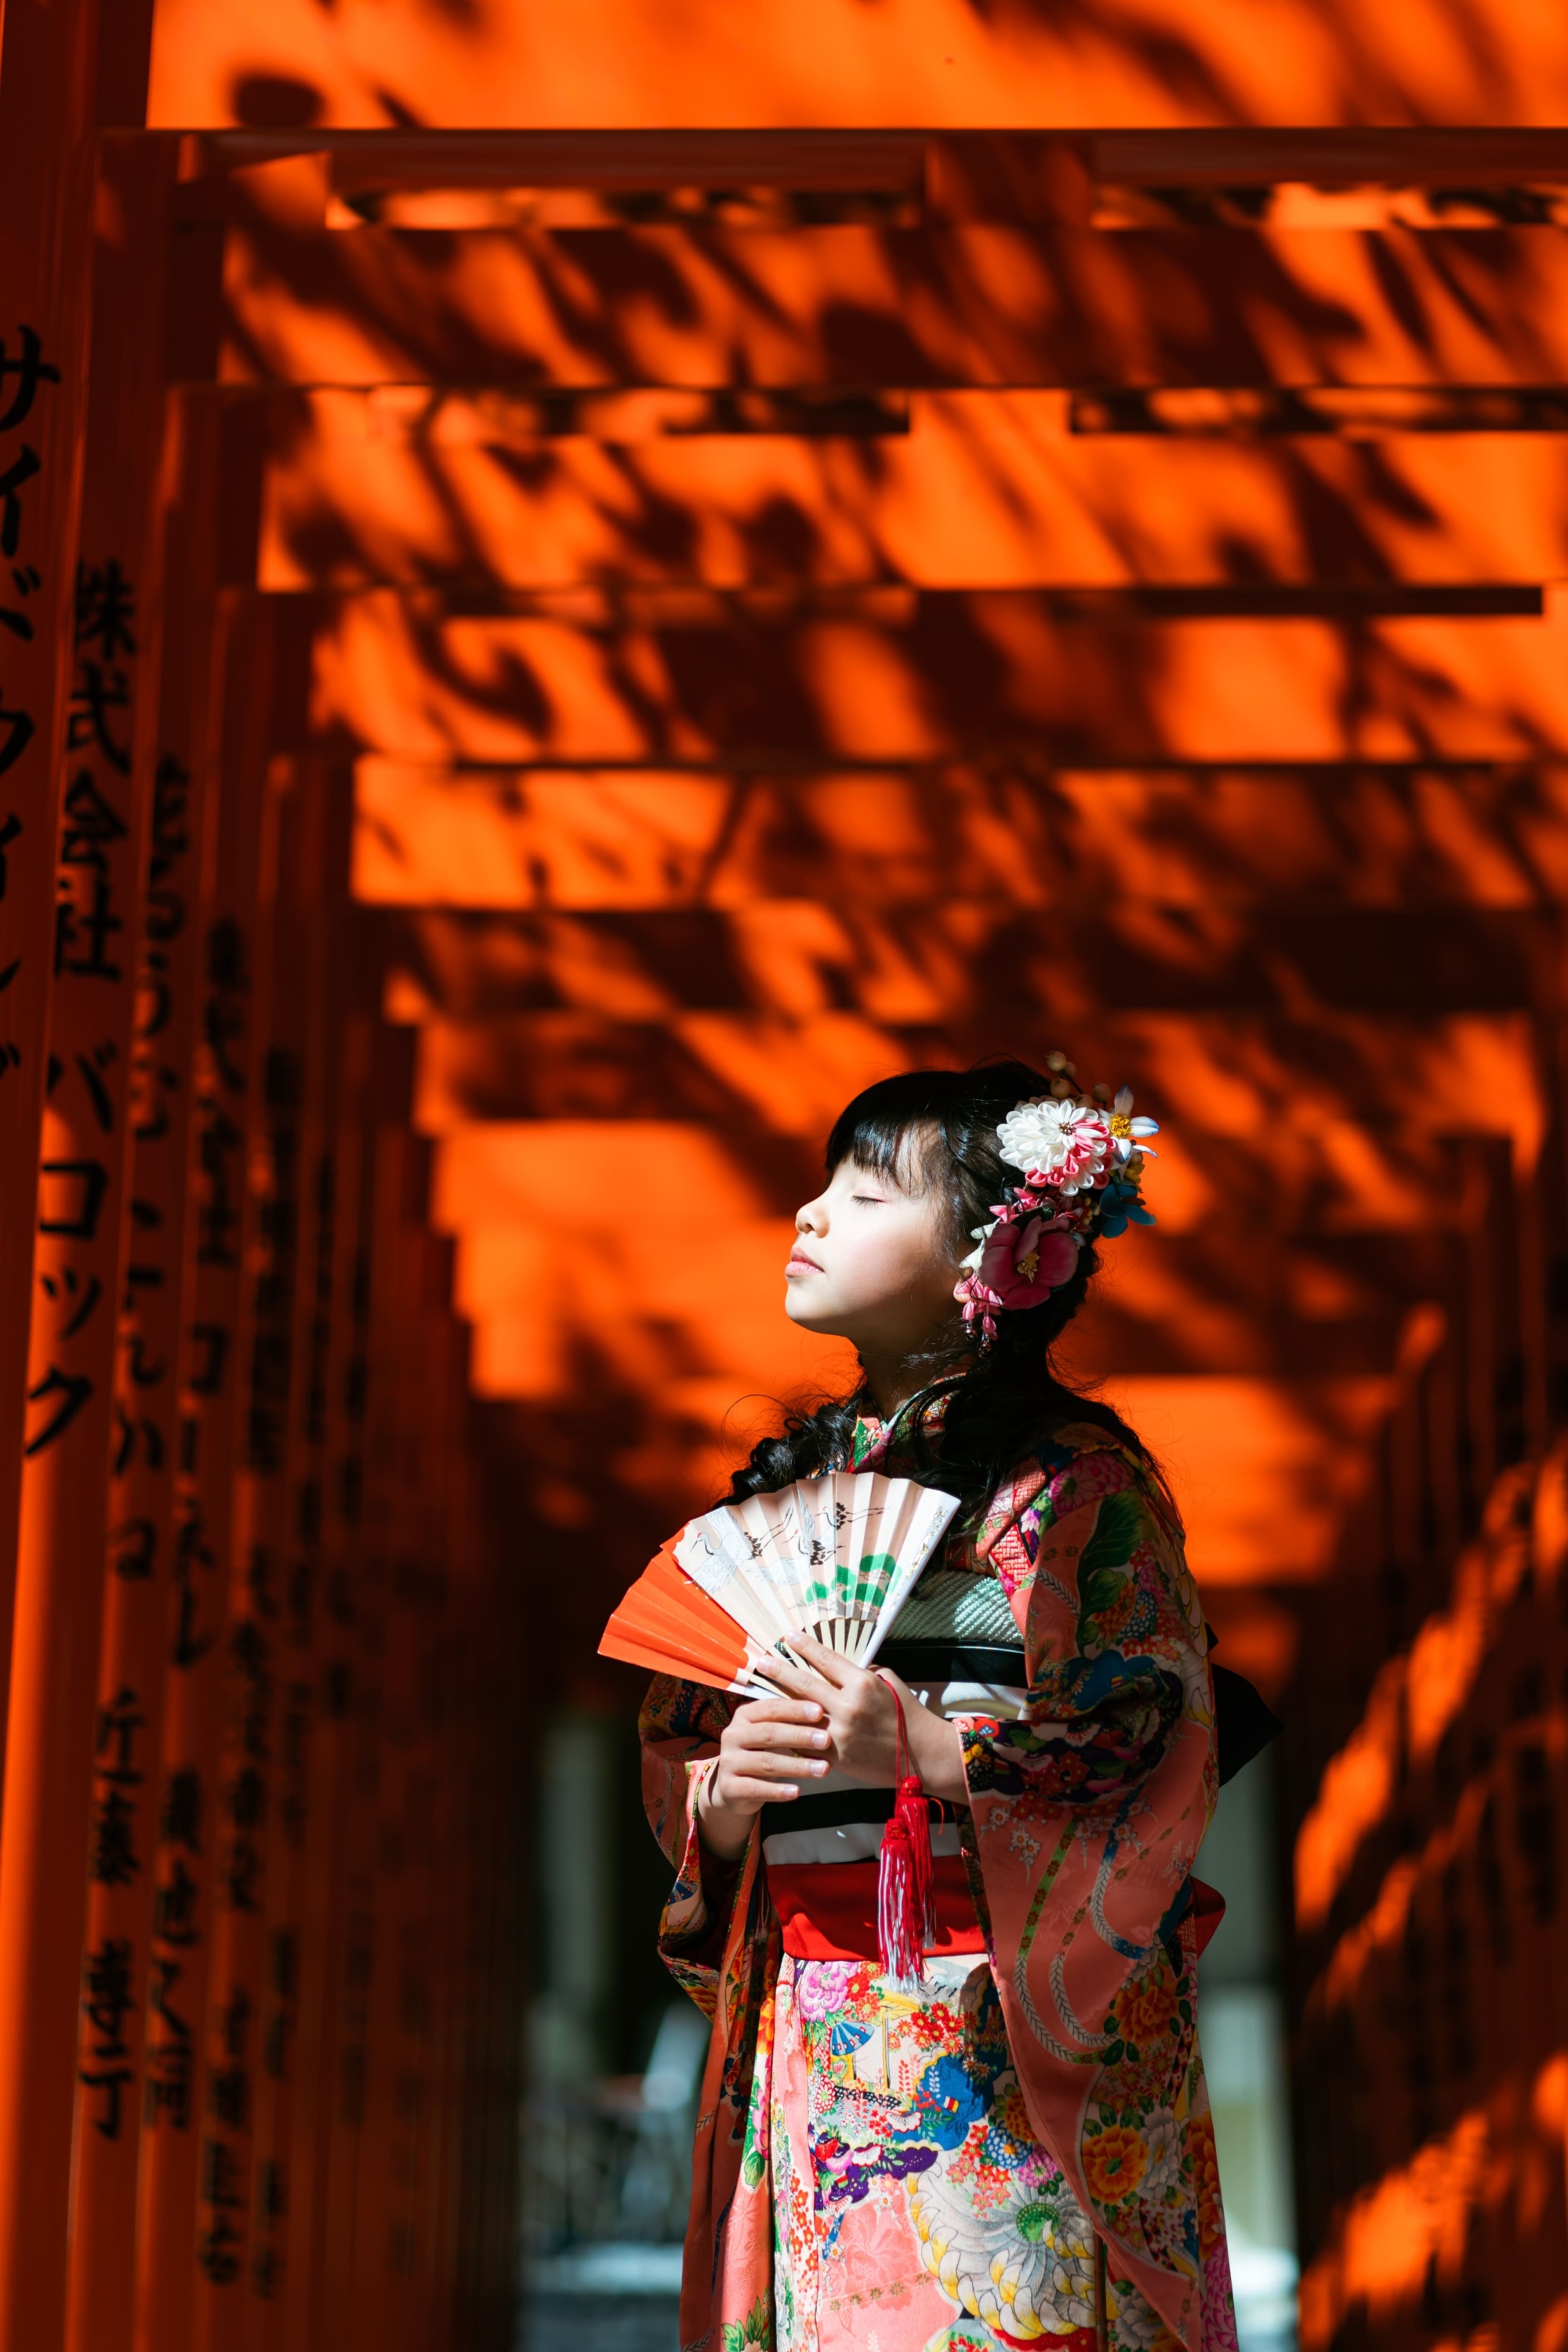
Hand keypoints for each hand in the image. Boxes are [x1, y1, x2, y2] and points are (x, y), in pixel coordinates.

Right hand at [697, 1694, 831, 1860]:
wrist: (732, 1786)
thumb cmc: (761, 1752)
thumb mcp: (771, 1733)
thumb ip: (790, 1722)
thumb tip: (825, 1713)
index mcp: (744, 1715)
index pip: (771, 1708)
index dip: (795, 1709)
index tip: (820, 1712)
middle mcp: (733, 1735)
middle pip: (769, 1733)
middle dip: (799, 1736)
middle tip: (826, 1740)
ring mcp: (728, 1761)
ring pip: (766, 1762)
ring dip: (797, 1766)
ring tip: (823, 1769)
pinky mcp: (729, 1787)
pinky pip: (756, 1788)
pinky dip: (778, 1791)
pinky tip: (797, 1791)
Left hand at [767, 1637, 969, 1806]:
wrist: (921, 1756)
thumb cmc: (908, 1715)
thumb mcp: (890, 1683)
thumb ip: (864, 1672)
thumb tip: (841, 1666)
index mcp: (862, 1683)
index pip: (825, 1659)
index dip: (804, 1646)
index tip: (788, 1637)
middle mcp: (848, 1706)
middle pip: (804, 1683)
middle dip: (780, 1670)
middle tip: (762, 1660)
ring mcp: (839, 1733)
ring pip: (800, 1713)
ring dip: (778, 1701)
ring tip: (760, 1693)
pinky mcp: (835, 1756)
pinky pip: (806, 1742)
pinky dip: (792, 1733)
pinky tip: (776, 1726)